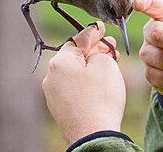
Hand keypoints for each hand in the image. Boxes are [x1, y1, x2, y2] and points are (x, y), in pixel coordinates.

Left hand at [41, 22, 125, 144]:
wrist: (94, 134)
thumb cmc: (101, 98)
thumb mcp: (106, 64)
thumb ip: (100, 51)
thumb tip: (95, 53)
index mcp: (60, 61)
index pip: (79, 38)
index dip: (94, 32)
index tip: (102, 28)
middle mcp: (51, 76)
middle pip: (75, 55)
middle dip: (94, 50)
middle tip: (111, 47)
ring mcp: (53, 93)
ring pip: (74, 71)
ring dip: (91, 66)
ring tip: (109, 65)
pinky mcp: (59, 107)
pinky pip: (73, 86)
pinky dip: (86, 81)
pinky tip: (100, 83)